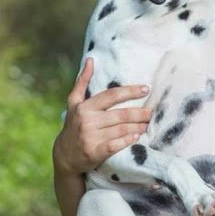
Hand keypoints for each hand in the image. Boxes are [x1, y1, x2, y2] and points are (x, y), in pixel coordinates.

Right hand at [53, 57, 151, 175]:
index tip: (146, 89)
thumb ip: (82, 81)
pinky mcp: (94, 152)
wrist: (64, 155)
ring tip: (147, 124)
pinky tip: (136, 137)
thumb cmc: (73, 125)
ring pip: (121, 129)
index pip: (112, 96)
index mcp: (85, 107)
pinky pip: (114, 145)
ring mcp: (91, 137)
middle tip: (151, 113)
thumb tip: (90, 60)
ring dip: (137, 127)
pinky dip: (127, 141)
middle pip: (120, 114)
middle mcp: (87, 121)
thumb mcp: (74, 103)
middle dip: (139, 113)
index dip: (130, 91)